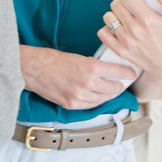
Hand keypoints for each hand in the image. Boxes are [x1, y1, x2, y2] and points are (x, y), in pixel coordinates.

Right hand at [20, 45, 135, 109]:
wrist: (31, 69)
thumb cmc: (50, 59)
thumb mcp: (77, 57)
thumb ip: (93, 65)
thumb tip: (107, 71)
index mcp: (90, 67)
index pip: (119, 73)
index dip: (127, 73)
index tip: (130, 73)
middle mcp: (87, 83)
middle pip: (114, 89)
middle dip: (118, 85)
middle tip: (119, 82)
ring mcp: (79, 96)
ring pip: (103, 99)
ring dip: (107, 94)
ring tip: (108, 90)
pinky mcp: (71, 104)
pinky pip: (90, 105)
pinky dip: (95, 101)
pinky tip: (95, 96)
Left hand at [97, 0, 161, 97]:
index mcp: (148, 20)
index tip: (134, 2)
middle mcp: (135, 30)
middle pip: (115, 5)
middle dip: (122, 5)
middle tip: (130, 11)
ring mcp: (126, 41)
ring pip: (108, 17)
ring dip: (114, 16)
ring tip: (124, 20)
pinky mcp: (120, 50)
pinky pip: (102, 33)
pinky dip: (107, 30)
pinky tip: (118, 30)